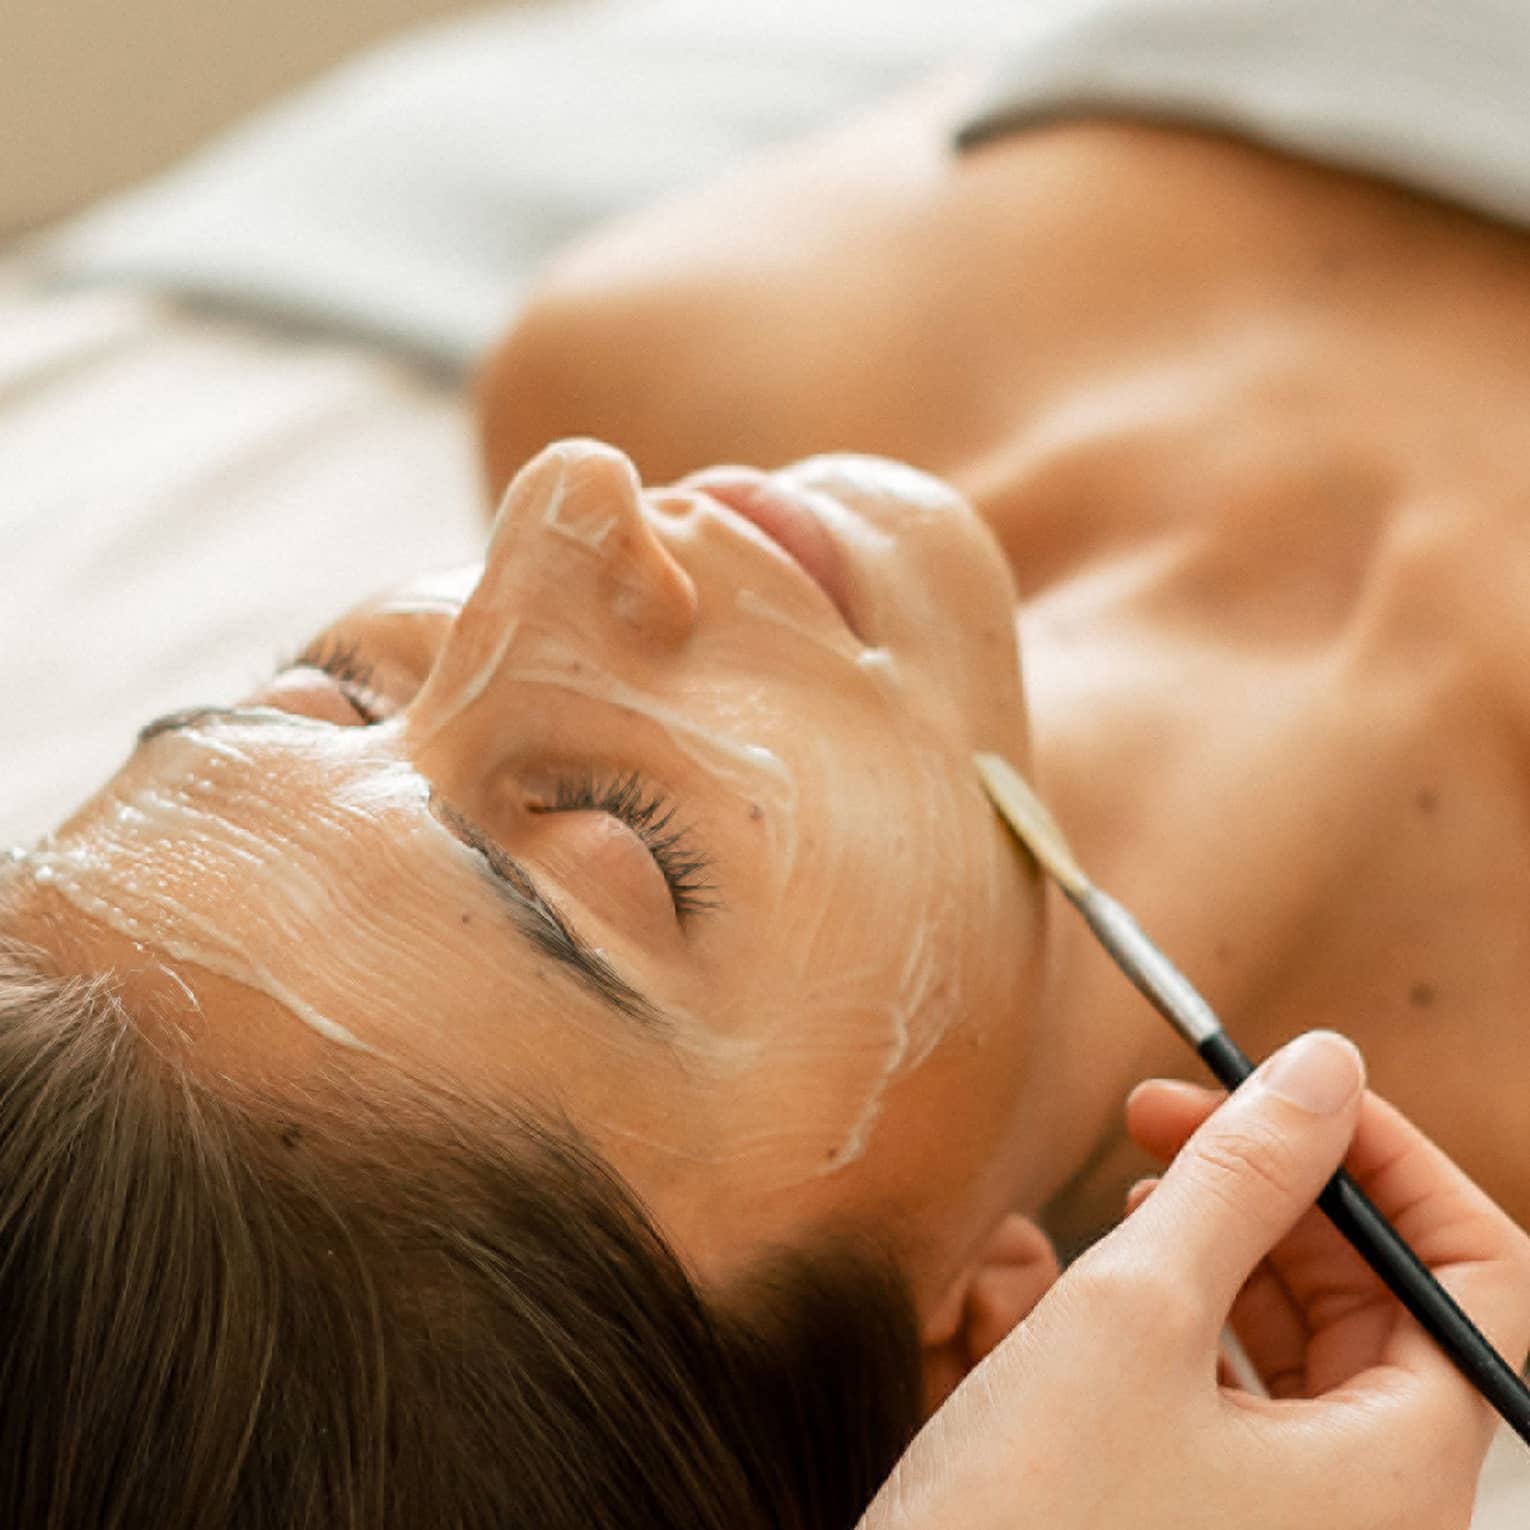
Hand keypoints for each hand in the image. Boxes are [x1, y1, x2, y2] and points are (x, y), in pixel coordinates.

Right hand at [860, 1031, 1529, 1529]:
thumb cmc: (1025, 1523)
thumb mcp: (1132, 1313)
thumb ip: (1241, 1178)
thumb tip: (1325, 1065)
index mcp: (1402, 1473)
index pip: (1476, 1273)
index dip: (1387, 1157)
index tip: (1281, 1087)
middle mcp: (1374, 1509)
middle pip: (1386, 1297)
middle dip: (1286, 1184)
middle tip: (1165, 1113)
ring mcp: (1299, 1524)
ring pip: (1313, 1341)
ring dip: (1236, 1239)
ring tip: (1138, 1181)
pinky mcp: (1224, 1524)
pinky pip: (1252, 1394)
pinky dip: (1200, 1311)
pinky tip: (1125, 1268)